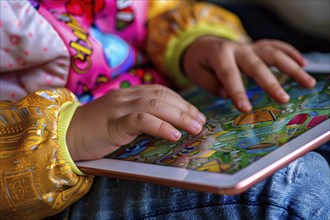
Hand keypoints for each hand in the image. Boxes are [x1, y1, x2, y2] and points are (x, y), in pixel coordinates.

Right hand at [66, 85, 205, 160]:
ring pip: (155, 105)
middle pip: (162, 96)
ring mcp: (118, 108)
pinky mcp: (112, 123)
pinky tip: (174, 134)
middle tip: (201, 122)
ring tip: (195, 128)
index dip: (181, 102)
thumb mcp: (121, 119)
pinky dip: (160, 126)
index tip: (196, 114)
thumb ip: (140, 117)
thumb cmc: (94, 130)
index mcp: (129, 94)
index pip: (161, 92)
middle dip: (185, 109)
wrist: (65, 134)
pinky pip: (140, 120)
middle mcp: (126, 96)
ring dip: (179, 116)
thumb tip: (166, 126)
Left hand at [183, 36, 315, 111]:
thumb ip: (211, 84)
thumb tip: (229, 94)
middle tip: (283, 99)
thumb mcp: (196, 73)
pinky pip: (276, 46)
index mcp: (219, 55)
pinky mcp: (257, 47)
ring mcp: (250, 46)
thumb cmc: (199, 62)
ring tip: (307, 82)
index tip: (246, 109)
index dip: (238, 92)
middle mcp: (238, 49)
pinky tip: (303, 64)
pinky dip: (291, 53)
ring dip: (292, 68)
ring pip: (273, 54)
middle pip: (257, 65)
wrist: (202, 43)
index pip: (230, 75)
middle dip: (270, 83)